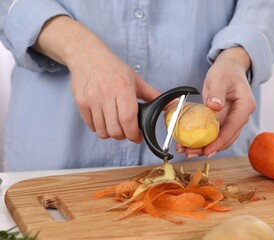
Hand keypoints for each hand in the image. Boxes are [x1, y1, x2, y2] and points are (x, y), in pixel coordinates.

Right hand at [33, 16, 159, 141]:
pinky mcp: (81, 103)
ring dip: (111, 134)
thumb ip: (153, 94)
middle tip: (127, 131)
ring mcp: (92, 99)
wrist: (87, 56)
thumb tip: (173, 104)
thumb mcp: (135, 79)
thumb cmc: (113, 68)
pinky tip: (104, 120)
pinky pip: (91, 126)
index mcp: (123, 87)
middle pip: (115, 129)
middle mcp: (106, 94)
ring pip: (102, 131)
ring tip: (115, 126)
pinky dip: (99, 128)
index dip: (134, 133)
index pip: (128, 119)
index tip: (137, 137)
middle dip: (124, 136)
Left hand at [178, 47, 255, 157]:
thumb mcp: (219, 78)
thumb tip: (215, 106)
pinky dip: (203, 139)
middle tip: (191, 153)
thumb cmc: (226, 71)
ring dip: (205, 146)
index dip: (220, 141)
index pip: (234, 127)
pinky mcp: (224, 120)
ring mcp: (233, 119)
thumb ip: (217, 92)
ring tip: (187, 151)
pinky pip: (214, 132)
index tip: (208, 150)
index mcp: (245, 106)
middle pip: (227, 137)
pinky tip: (190, 143)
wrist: (229, 68)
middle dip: (210, 148)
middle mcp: (241, 116)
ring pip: (220, 138)